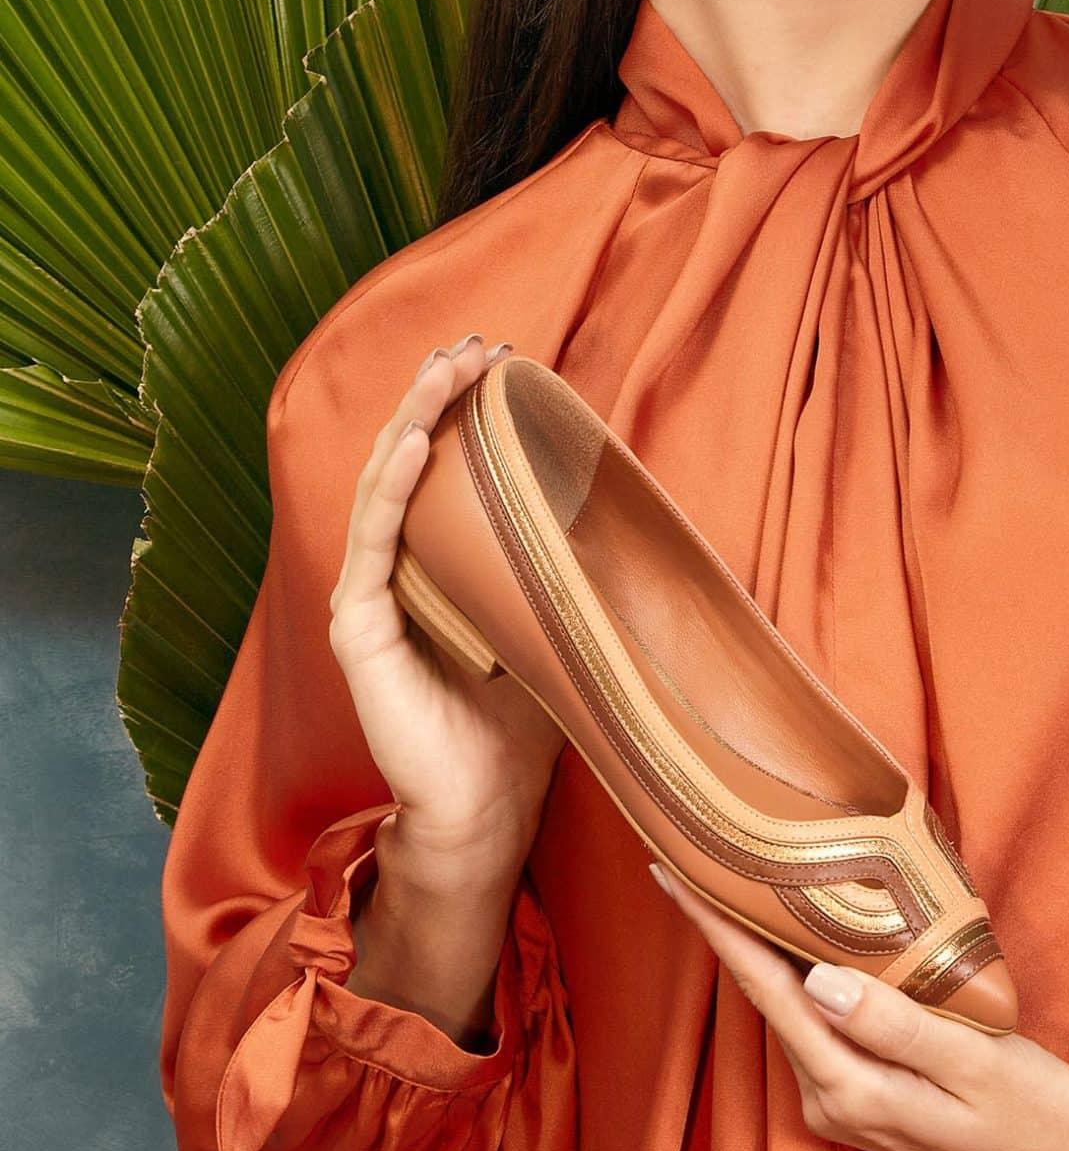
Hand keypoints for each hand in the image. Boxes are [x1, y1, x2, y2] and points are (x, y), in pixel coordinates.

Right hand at [327, 333, 565, 892]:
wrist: (487, 808)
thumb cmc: (520, 726)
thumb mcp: (553, 624)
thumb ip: (563, 570)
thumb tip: (626, 509)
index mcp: (433, 568)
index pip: (440, 469)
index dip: (461, 410)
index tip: (500, 358)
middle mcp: (393, 573)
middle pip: (405, 462)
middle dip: (436, 395)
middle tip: (472, 342)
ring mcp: (369, 599)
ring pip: (383, 486)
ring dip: (414, 420)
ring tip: (443, 368)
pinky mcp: (360, 631)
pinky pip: (373, 544)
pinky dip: (394, 487)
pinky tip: (417, 442)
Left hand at [647, 862, 1068, 1150]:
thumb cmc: (1036, 1117)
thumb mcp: (979, 1068)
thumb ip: (899, 1028)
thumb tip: (819, 982)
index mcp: (850, 1090)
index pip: (768, 993)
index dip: (717, 930)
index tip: (671, 873)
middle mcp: (830, 1100)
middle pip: (766, 996)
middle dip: (727, 928)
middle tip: (696, 852)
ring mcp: (844, 1101)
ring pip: (790, 1007)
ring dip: (762, 948)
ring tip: (735, 880)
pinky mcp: (865, 1094)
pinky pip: (818, 1022)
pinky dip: (800, 973)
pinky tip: (797, 937)